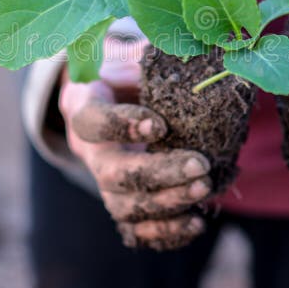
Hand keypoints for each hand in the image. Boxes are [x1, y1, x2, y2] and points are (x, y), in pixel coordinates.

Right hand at [59, 37, 211, 249]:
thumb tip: (182, 59)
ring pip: (124, 206)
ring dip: (166, 203)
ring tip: (204, 189)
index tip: (161, 123)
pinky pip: (136, 230)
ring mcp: (105, 182)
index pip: (93, 122)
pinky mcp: (123, 202)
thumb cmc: (124, 72)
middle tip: (199, 164)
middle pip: (113, 174)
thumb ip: (146, 56)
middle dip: (158, 172)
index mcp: (84, 107)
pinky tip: (196, 222)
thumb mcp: (129, 54)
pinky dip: (164, 233)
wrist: (112, 99)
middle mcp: (89, 151)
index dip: (122, 126)